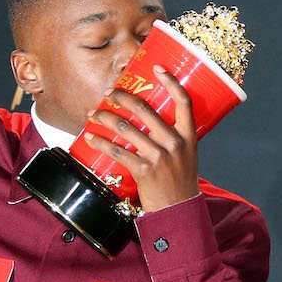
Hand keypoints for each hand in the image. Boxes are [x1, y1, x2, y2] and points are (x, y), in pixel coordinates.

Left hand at [84, 66, 198, 212]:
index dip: (171, 81)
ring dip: (105, 117)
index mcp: (189, 137)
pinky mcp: (144, 170)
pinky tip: (91, 138)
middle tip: (109, 92)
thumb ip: (174, 138)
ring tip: (93, 114)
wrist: (179, 212)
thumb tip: (149, 122)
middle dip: (123, 97)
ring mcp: (160, 157)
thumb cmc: (180, 184)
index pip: (184, 102)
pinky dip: (100, 143)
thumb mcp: (187, 157)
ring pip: (127, 128)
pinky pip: (118, 151)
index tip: (157, 68)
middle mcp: (175, 143)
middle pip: (146, 109)